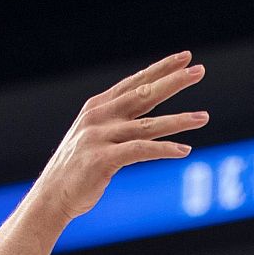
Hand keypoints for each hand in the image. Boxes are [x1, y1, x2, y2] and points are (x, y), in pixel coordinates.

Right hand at [31, 51, 208, 220]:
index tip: (185, 57)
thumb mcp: (95, 132)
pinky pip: (140, 151)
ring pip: (148, 125)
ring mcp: (99, 138)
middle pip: (143, 95)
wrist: (50, 197)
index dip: (161, 69)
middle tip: (200, 70)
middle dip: (173, 82)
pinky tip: (184, 150)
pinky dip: (164, 149)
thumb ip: (118, 116)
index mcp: (98, 107)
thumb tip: (148, 98)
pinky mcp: (101, 160)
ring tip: (203, 117)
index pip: (135, 83)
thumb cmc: (79, 165)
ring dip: (179, 121)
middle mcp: (98, 117)